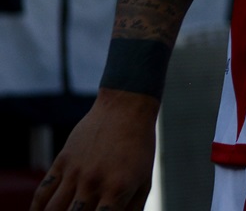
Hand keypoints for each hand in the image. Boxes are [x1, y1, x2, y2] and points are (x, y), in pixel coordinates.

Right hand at [30, 89, 158, 210]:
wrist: (125, 109)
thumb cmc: (139, 148)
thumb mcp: (144, 180)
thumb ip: (132, 209)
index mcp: (117, 189)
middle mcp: (93, 182)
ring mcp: (75, 172)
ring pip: (53, 210)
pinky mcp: (62, 161)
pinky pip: (43, 192)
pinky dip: (37, 209)